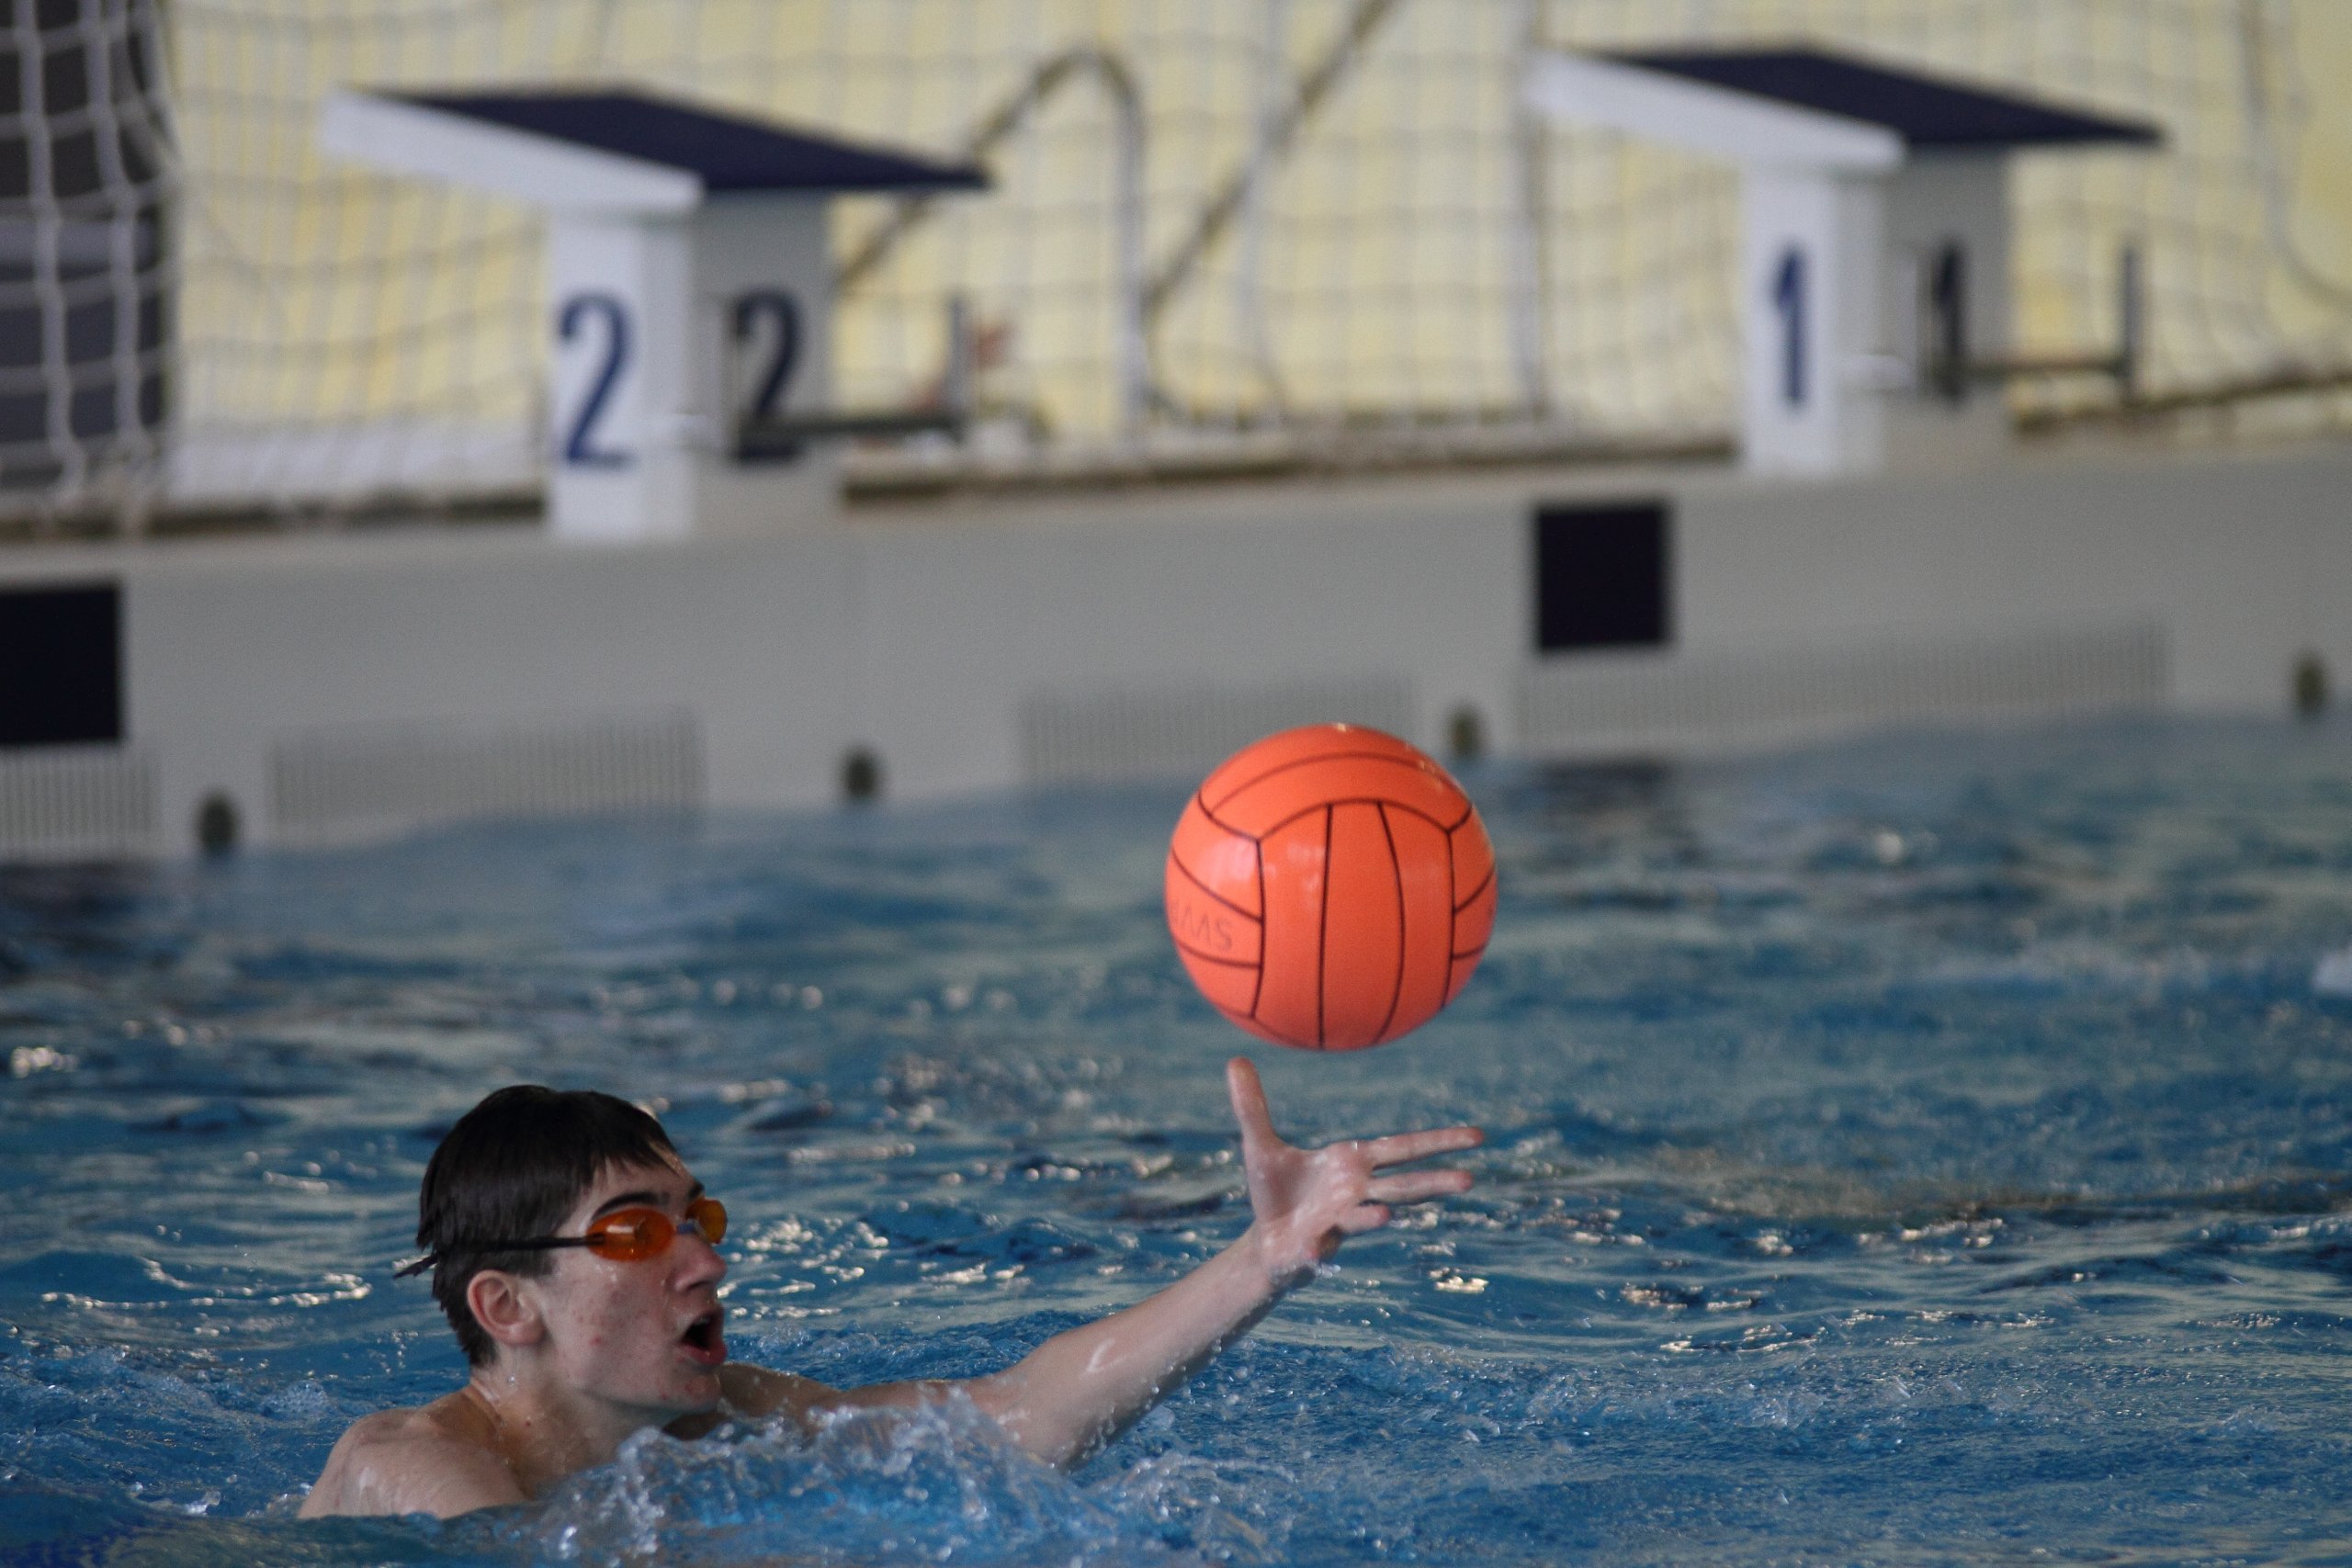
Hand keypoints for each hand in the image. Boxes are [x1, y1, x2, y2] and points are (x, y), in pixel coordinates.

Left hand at [1225, 1056, 1481, 1281]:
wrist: (1263, 1241)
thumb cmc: (1275, 1193)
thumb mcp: (1260, 1144)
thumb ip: (1252, 1106)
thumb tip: (1235, 1059)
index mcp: (1353, 1164)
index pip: (1403, 1148)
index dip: (1439, 1141)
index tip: (1479, 1136)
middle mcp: (1355, 1193)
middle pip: (1402, 1187)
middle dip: (1432, 1183)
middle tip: (1469, 1180)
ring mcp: (1337, 1223)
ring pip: (1364, 1219)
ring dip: (1375, 1218)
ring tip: (1388, 1217)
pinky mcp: (1312, 1249)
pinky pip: (1318, 1250)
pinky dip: (1319, 1251)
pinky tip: (1319, 1252)